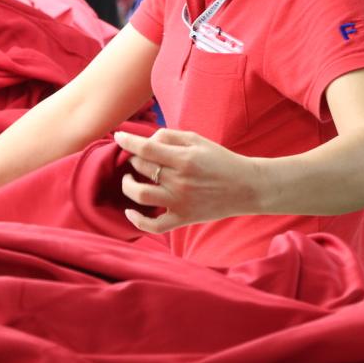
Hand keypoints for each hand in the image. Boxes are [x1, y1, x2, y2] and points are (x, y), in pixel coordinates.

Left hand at [113, 128, 262, 234]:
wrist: (245, 187)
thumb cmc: (220, 160)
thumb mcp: (197, 140)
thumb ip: (170, 136)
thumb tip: (146, 140)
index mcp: (183, 158)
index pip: (146, 148)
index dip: (128, 141)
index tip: (118, 136)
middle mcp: (179, 180)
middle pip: (141, 168)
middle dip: (133, 159)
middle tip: (137, 157)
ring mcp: (179, 202)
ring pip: (139, 195)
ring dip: (127, 185)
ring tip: (129, 179)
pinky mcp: (182, 219)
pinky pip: (153, 226)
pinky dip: (137, 221)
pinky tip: (130, 211)